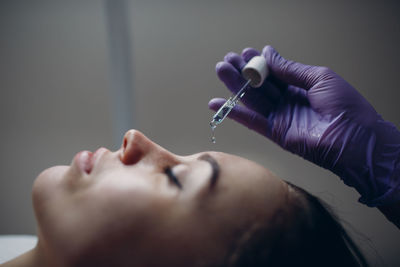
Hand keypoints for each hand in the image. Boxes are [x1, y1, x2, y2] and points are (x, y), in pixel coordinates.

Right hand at [209, 46, 399, 205]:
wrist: (352, 138)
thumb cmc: (343, 105)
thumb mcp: (320, 77)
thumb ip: (291, 69)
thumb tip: (268, 53)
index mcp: (300, 86)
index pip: (274, 72)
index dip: (260, 62)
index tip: (246, 51)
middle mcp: (287, 101)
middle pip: (260, 84)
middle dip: (244, 71)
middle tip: (227, 59)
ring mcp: (279, 117)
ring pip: (252, 98)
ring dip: (236, 86)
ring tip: (221, 70)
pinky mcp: (274, 132)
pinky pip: (250, 120)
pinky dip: (233, 112)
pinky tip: (217, 103)